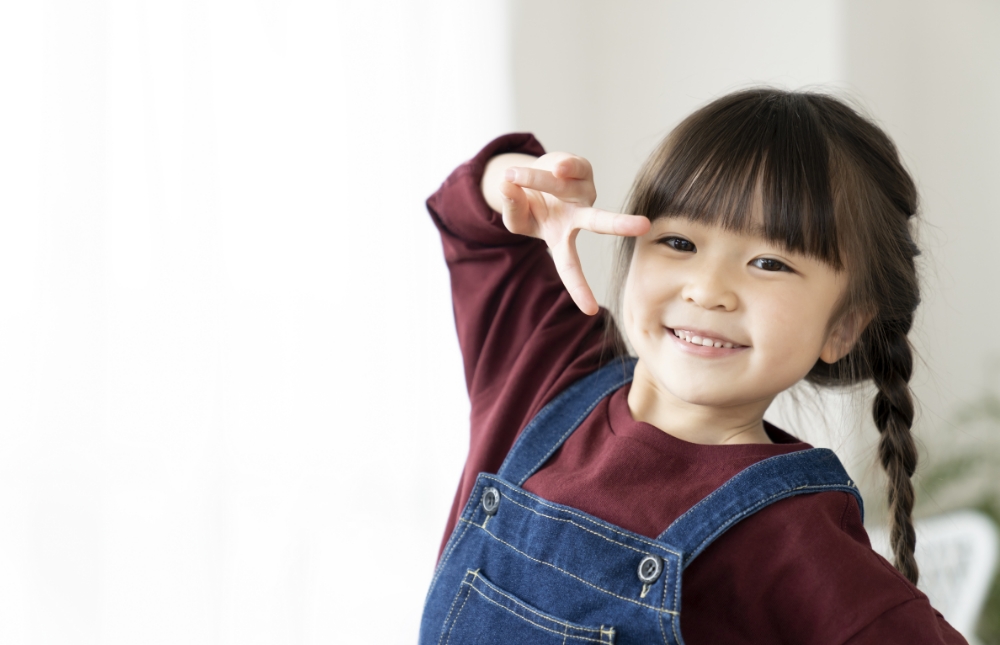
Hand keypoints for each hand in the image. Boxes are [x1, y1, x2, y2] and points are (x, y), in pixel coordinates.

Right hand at [499, 153, 649, 314]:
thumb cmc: (527, 208)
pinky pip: (572, 166)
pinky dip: (558, 166)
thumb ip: (511, 208)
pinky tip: (551, 168)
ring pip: (558, 184)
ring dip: (532, 180)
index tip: (591, 311)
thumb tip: (509, 185)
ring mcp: (582, 192)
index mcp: (562, 240)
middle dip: (619, 223)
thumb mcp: (514, 219)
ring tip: (510, 177)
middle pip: (598, 221)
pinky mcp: (582, 170)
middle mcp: (578, 218)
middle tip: (643, 226)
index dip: (579, 289)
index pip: (571, 268)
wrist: (529, 179)